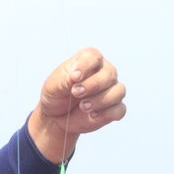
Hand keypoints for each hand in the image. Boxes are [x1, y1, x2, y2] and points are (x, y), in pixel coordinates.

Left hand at [28, 47, 125, 162]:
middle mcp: (103, 73)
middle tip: (76, 93)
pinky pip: (120, 110)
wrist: (56, 117)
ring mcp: (110, 90)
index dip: (86, 65)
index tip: (74, 77)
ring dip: (101, 100)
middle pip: (109, 73)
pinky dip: (107, 113)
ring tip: (83, 107)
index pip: (93, 56)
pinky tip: (93, 115)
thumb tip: (74, 77)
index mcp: (87, 61)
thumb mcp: (53, 87)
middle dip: (93, 85)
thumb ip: (64, 80)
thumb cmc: (56, 96)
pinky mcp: (113, 108)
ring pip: (118, 91)